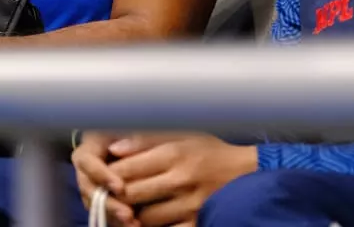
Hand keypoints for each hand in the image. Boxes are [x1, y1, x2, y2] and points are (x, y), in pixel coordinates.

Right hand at [73, 132, 137, 226]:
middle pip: (89, 190)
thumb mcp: (132, 131)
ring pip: (95, 205)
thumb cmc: (133, 134)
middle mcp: (85, 172)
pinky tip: (133, 225)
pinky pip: (104, 214)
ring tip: (133, 224)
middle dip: (109, 203)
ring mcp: (91, 189)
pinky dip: (117, 221)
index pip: (87, 162)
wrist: (134, 146)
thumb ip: (128, 138)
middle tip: (127, 215)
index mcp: (88, 150)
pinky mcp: (100, 201)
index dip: (101, 175)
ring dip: (114, 216)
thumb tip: (117, 149)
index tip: (120, 187)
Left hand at [107, 133, 256, 226]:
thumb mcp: (183, 135)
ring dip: (135, 215)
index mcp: (175, 153)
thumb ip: (147, 139)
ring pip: (144, 218)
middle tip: (113, 195)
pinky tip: (153, 218)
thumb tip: (114, 147)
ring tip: (134, 207)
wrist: (248, 173)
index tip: (105, 176)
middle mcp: (181, 179)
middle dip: (117, 197)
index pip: (127, 169)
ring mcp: (189, 205)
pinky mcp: (197, 223)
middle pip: (131, 195)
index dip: (109, 175)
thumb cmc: (211, 152)